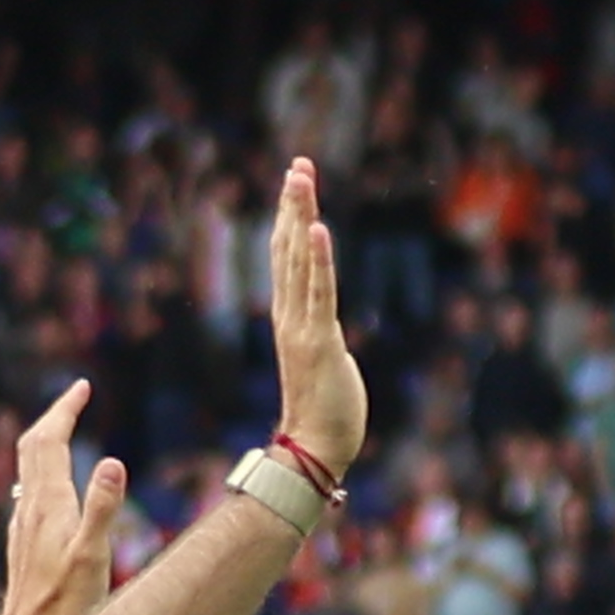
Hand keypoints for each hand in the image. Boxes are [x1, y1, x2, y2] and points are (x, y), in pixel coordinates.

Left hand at [0, 381, 126, 614]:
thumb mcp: (93, 555)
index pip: (51, 440)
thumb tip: (112, 462)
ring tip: (64, 426)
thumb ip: (104, 508)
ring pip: (28, 466)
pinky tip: (52, 481)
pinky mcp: (23, 540)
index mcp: (49, 503)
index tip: (82, 387)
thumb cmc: (65, 605)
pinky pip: (30, 489)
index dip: (66, 410)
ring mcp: (23, 523)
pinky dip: (43, 468)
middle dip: (54, 416)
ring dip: (45, 439)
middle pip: (33, 445)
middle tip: (75, 397)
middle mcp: (30, 507)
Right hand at [263, 157, 366, 476]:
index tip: (295, 182)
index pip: (288, 258)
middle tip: (298, 164)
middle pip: (289, 249)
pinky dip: (319, 259)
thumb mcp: (326, 359)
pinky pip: (320, 292)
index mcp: (291, 318)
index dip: (291, 218)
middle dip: (293, 205)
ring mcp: (302, 327)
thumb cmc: (325, 412)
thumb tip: (326, 328)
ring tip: (300, 178)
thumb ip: (322, 336)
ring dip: (301, 217)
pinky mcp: (320, 341)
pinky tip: (318, 227)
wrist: (317, 450)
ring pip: (300, 261)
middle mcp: (290, 316)